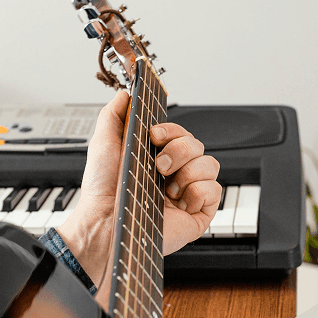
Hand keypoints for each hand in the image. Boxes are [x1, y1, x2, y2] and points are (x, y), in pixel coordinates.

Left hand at [56, 91, 221, 297]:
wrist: (106, 222)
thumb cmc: (103, 191)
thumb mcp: (103, 144)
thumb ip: (113, 116)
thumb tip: (125, 95)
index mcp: (156, 160)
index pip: (181, 134)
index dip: (173, 130)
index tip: (156, 135)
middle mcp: (174, 176)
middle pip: (198, 145)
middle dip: (179, 150)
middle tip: (158, 166)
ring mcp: (187, 195)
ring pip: (211, 165)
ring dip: (188, 171)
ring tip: (168, 187)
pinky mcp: (198, 215)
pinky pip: (215, 190)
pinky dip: (198, 192)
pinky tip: (179, 201)